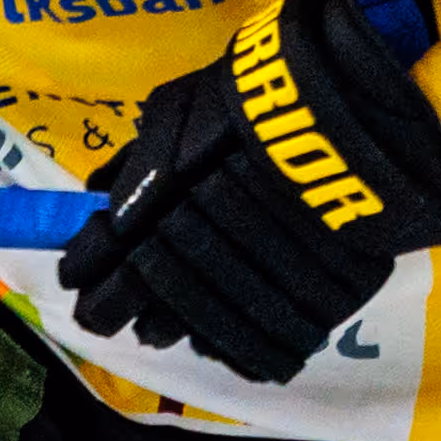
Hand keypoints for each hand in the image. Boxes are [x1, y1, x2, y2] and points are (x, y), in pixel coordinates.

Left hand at [58, 0, 440, 379]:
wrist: (363, 117)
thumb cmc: (270, 98)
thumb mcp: (194, 106)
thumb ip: (145, 155)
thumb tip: (100, 193)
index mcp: (161, 199)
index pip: (101, 255)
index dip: (84, 270)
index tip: (77, 277)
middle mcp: (195, 249)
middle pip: (138, 301)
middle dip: (115, 311)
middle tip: (106, 318)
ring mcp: (249, 283)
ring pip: (191, 327)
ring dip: (170, 326)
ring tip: (161, 327)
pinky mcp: (300, 304)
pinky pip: (251, 340)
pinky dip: (230, 342)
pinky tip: (219, 336)